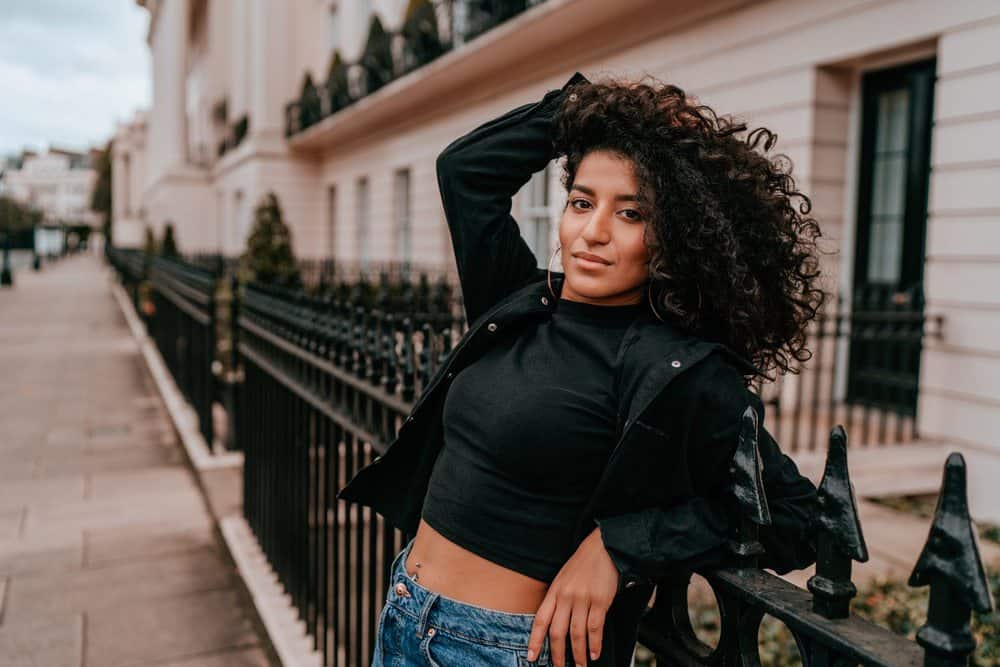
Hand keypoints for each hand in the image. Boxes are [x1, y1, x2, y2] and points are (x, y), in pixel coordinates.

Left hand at [527, 526, 618, 666]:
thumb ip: (557, 599)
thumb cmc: (582, 564)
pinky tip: (594, 653)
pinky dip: (595, 644)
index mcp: (554, 591)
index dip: (535, 641)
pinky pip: (595, 628)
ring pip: (577, 634)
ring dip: (579, 654)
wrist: (603, 547)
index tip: (531, 657)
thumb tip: (553, 624)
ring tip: (581, 666)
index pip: (540, 620)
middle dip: (557, 655)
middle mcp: (566, 596)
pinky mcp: (600, 600)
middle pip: (557, 632)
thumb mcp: (562, 579)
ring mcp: (582, 599)